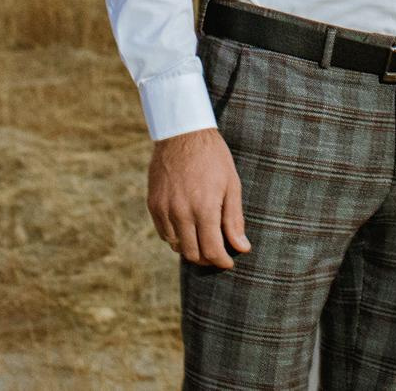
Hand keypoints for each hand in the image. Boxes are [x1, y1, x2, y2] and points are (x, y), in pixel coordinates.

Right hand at [147, 128, 248, 268]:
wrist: (183, 133)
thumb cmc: (213, 157)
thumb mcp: (231, 185)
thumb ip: (234, 219)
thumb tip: (242, 248)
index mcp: (204, 208)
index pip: (212, 250)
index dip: (222, 261)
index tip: (229, 262)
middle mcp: (181, 213)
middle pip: (193, 254)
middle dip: (207, 259)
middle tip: (217, 253)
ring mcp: (164, 209)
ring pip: (176, 246)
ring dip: (191, 248)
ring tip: (203, 239)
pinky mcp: (153, 204)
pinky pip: (163, 233)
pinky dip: (176, 237)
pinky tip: (187, 228)